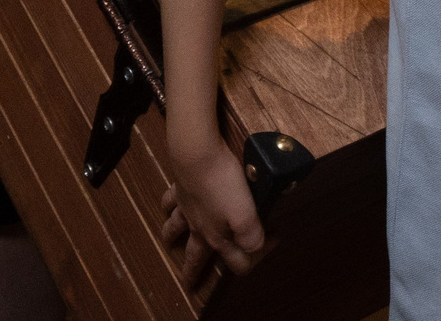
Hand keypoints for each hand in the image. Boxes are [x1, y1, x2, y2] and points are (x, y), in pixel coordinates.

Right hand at [160, 140, 265, 285]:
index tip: (274, 239)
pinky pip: (170, 201)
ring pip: (175, 229)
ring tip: (169, 243)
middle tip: (187, 285)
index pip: (236, 263)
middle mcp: (200, 228)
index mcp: (218, 238)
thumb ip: (252, 237)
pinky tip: (166, 207)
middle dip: (192, 272)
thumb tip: (256, 247)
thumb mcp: (246, 215)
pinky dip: (166, 206)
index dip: (255, 259)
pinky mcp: (180, 189)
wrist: (198, 155)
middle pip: (195, 257)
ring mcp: (187, 209)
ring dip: (172, 238)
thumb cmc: (224, 185)